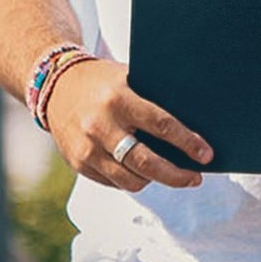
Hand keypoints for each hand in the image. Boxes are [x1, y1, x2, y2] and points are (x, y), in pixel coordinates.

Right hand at [43, 57, 212, 190]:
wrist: (54, 85)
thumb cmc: (101, 81)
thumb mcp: (127, 79)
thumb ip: (153, 100)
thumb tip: (194, 126)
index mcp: (118, 99)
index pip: (162, 126)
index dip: (188, 143)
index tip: (206, 155)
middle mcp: (100, 126)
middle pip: (147, 163)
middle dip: (177, 175)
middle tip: (195, 178)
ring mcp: (86, 148)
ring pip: (131, 181)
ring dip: (155, 180)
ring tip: (169, 174)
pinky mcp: (78, 163)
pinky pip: (114, 183)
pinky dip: (131, 180)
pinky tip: (141, 172)